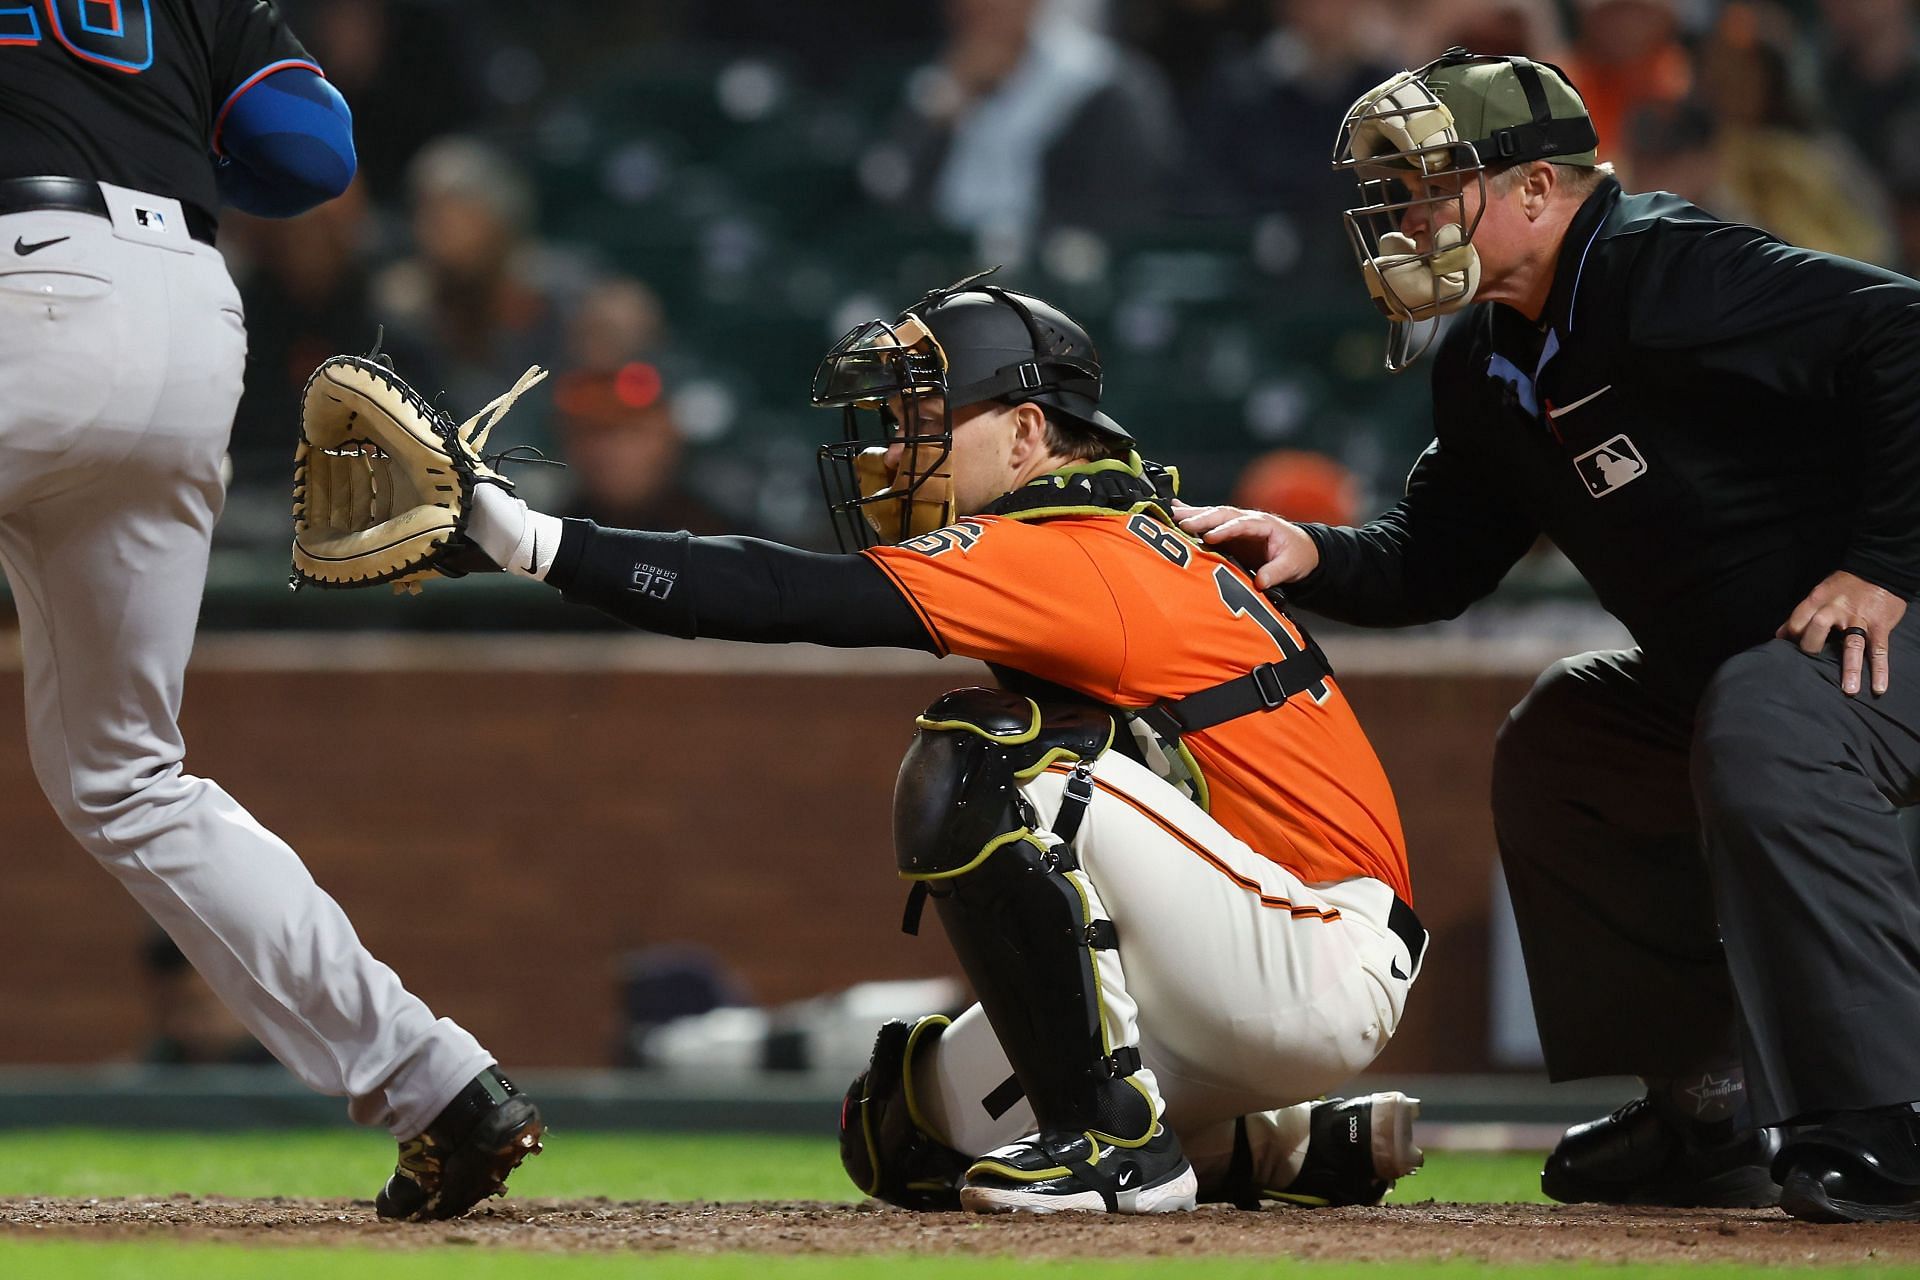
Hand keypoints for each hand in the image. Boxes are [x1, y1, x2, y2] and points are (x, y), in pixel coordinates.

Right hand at [1172, 501, 1320, 588]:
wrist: (1300, 549)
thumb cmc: (1297, 555)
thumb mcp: (1292, 565)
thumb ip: (1276, 572)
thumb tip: (1260, 582)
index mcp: (1263, 524)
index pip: (1242, 525)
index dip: (1225, 530)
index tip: (1210, 537)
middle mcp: (1247, 519)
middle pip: (1222, 514)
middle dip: (1202, 518)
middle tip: (1181, 523)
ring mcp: (1236, 524)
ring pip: (1212, 514)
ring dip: (1191, 514)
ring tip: (1170, 514)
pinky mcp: (1227, 531)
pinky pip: (1208, 520)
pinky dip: (1191, 514)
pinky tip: (1174, 509)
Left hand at [1776, 570, 1907, 695]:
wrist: (1880, 570)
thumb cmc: (1845, 585)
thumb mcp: (1819, 593)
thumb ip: (1801, 614)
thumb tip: (1780, 635)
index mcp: (1818, 599)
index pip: (1797, 621)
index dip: (1790, 636)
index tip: (1789, 650)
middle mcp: (1837, 609)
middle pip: (1817, 629)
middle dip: (1811, 648)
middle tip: (1811, 664)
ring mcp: (1859, 619)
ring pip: (1851, 644)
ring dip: (1850, 669)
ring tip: (1848, 690)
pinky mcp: (1879, 626)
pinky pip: (1879, 650)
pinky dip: (1880, 669)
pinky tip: (1878, 687)